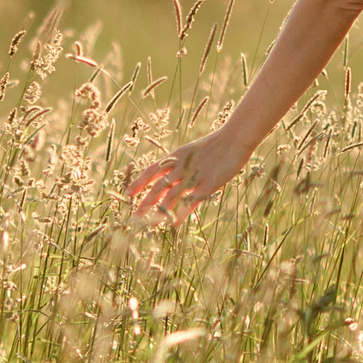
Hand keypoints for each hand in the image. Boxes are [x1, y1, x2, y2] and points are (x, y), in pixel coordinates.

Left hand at [125, 129, 251, 217]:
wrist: (234, 139)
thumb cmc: (216, 145)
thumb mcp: (193, 151)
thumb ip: (182, 163)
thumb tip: (170, 174)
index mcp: (177, 156)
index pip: (151, 170)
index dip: (139, 182)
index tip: (128, 194)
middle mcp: (181, 167)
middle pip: (158, 186)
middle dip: (146, 201)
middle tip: (136, 215)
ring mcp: (194, 176)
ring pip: (172, 196)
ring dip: (160, 210)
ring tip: (152, 224)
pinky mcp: (207, 185)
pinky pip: (191, 201)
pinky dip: (181, 213)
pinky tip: (174, 223)